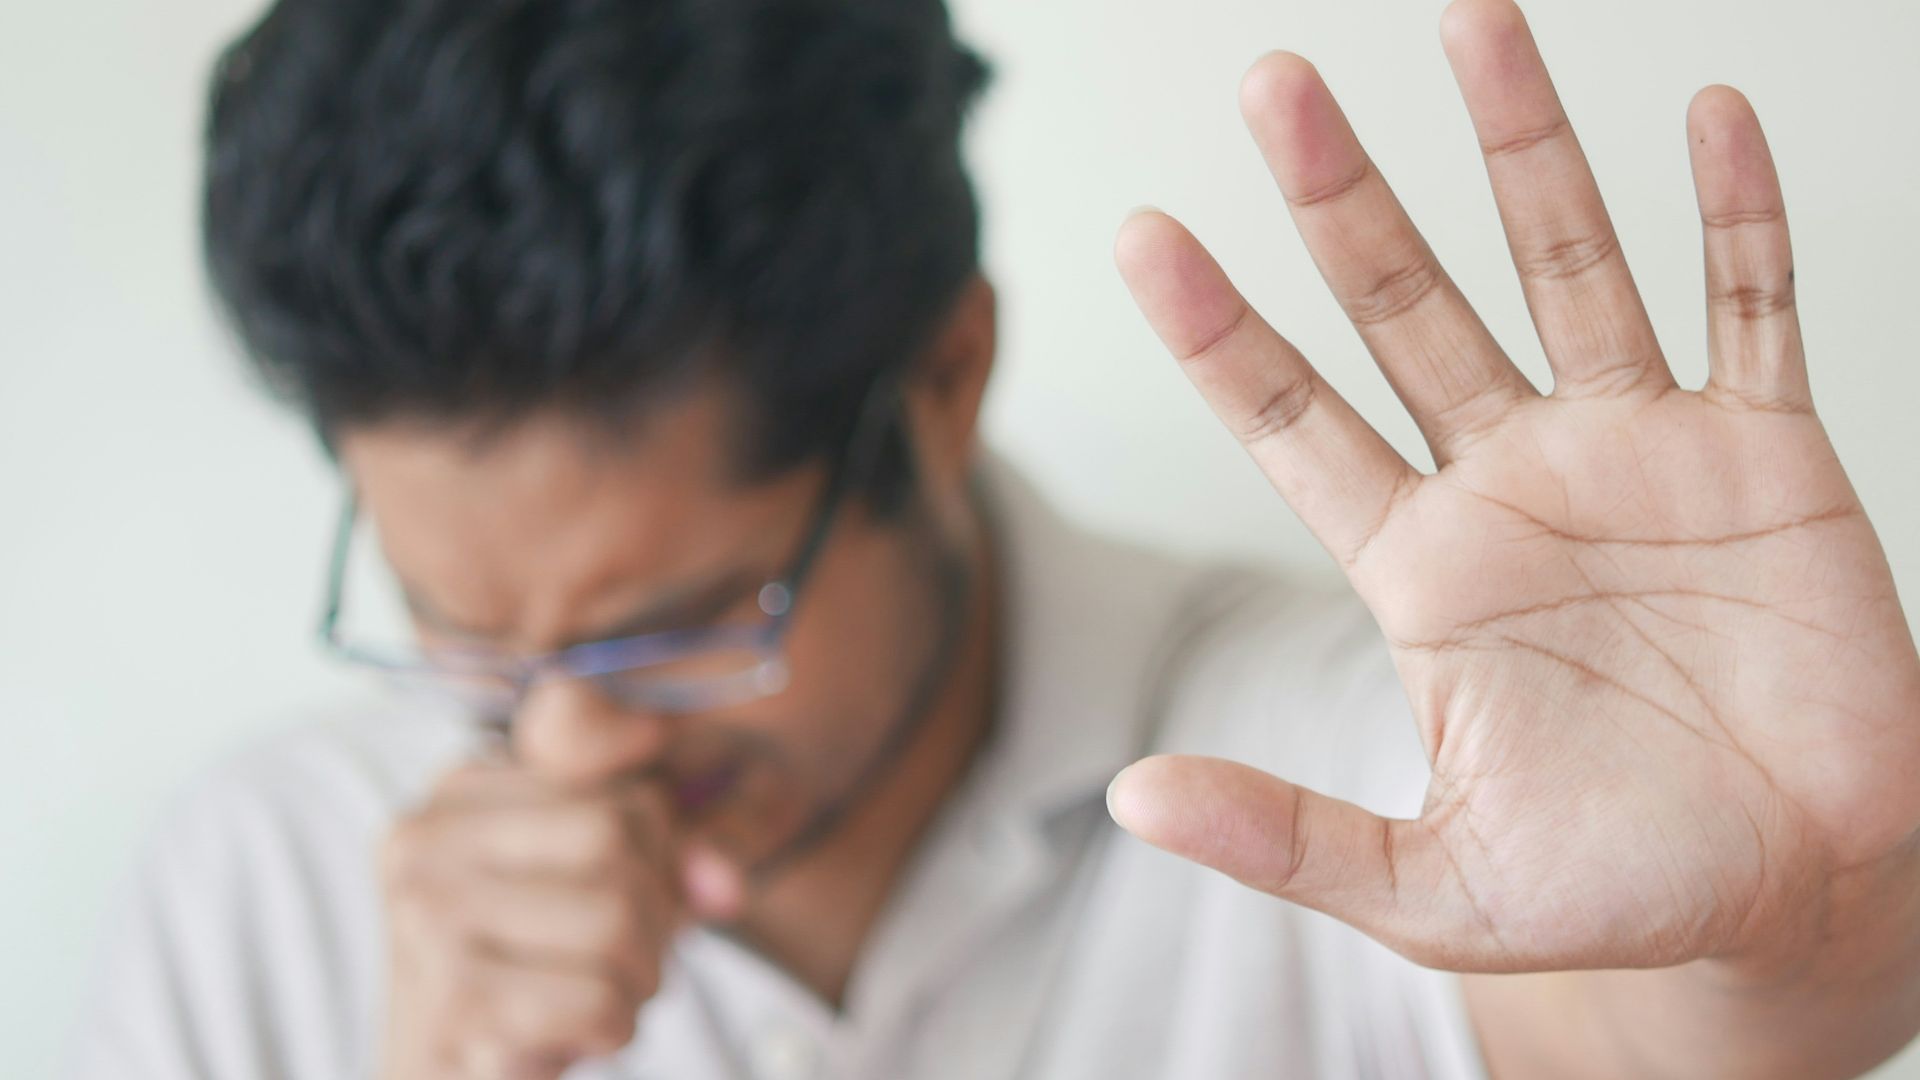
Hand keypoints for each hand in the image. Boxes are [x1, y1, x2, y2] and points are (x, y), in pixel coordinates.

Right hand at [378, 760, 739, 1078]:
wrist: (440, 1077)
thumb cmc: (528, 975)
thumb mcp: (591, 883)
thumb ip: (669, 850)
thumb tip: (725, 882)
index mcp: (460, 793)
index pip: (626, 797)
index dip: (664, 863)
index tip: (638, 907)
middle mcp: (426, 839)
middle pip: (615, 841)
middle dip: (655, 918)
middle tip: (628, 964)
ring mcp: (427, 917)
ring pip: (614, 919)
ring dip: (639, 979)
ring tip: (601, 998)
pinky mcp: (449, 1000)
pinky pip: (598, 1000)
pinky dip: (614, 1027)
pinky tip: (574, 1035)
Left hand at [1109, 0, 1919, 976]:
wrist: (1796, 896)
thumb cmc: (1614, 892)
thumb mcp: (1429, 885)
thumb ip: (1285, 833)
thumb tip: (1130, 797)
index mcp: (1421, 567)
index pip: (1294, 420)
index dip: (1221, 330)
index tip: (1144, 235)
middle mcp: (1512, 482)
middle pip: (1407, 306)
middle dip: (1343, 198)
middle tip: (1274, 88)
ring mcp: (1638, 454)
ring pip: (1568, 265)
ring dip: (1523, 149)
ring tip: (1470, 25)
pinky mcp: (1767, 459)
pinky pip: (1754, 307)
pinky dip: (1739, 218)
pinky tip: (1708, 119)